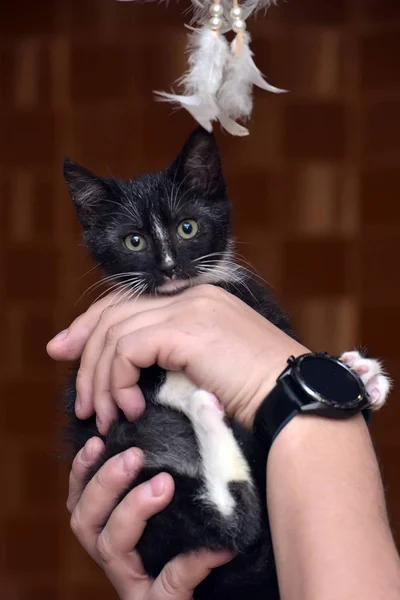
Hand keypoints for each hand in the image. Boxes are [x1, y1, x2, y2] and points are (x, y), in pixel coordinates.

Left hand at [47, 285, 307, 431]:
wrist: (293, 400)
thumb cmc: (257, 393)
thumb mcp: (207, 367)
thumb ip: (171, 355)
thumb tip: (129, 370)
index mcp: (196, 297)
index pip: (129, 299)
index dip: (91, 324)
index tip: (65, 349)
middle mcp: (190, 294)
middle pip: (113, 313)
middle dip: (84, 354)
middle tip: (79, 399)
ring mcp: (188, 308)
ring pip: (115, 334)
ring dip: (100, 381)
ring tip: (104, 418)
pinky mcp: (186, 329)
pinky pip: (128, 350)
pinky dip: (119, 382)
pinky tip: (130, 409)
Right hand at [68, 437, 232, 599]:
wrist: (212, 599)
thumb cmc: (189, 549)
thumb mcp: (174, 513)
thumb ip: (172, 477)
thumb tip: (200, 416)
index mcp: (112, 532)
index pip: (81, 499)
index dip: (82, 470)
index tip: (98, 439)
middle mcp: (115, 559)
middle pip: (85, 520)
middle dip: (105, 483)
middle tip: (133, 455)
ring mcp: (135, 585)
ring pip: (112, 546)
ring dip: (133, 509)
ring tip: (164, 484)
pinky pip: (171, 583)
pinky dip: (194, 561)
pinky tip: (219, 545)